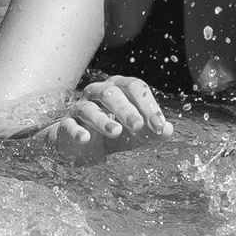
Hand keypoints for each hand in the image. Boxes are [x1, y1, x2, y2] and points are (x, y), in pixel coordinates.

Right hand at [42, 75, 172, 164]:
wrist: (83, 147)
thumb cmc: (113, 133)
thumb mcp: (137, 134)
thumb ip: (153, 131)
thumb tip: (168, 130)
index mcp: (119, 89)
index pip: (135, 87)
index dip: (148, 105)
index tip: (159, 126)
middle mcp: (98, 93)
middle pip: (111, 93)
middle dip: (126, 109)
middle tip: (138, 125)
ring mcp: (80, 108)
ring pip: (89, 107)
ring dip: (102, 119)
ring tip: (115, 131)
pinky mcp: (67, 125)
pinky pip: (70, 124)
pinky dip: (77, 131)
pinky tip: (85, 138)